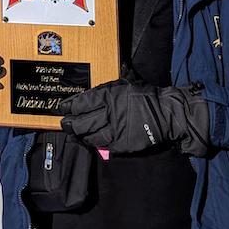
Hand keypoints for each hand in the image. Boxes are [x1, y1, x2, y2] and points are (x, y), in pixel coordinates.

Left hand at [58, 80, 208, 155]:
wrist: (166, 114)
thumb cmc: (146, 97)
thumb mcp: (126, 84)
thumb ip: (108, 87)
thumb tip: (92, 89)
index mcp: (109, 95)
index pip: (82, 102)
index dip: (70, 106)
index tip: (63, 107)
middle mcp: (109, 112)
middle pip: (82, 121)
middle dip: (70, 123)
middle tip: (64, 123)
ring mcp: (115, 129)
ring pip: (90, 135)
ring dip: (79, 134)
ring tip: (74, 133)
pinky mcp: (122, 143)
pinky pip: (102, 145)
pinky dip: (93, 143)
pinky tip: (88, 141)